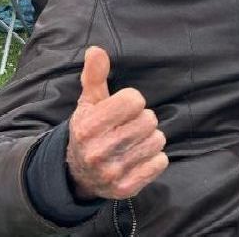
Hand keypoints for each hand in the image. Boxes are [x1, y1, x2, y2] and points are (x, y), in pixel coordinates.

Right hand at [66, 47, 167, 200]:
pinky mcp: (126, 188)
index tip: (123, 110)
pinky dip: (154, 159)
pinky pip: (160, 163)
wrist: (77, 174)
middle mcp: (98, 151)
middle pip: (149, 120)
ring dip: (150, 139)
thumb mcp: (89, 103)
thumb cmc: (90, 130)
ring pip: (157, 140)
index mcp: (88, 127)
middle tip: (128, 128)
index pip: (134, 100)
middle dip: (143, 121)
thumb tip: (96, 50)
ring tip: (132, 143)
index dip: (132, 102)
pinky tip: (138, 159)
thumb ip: (95, 76)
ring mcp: (112, 172)